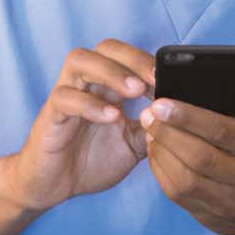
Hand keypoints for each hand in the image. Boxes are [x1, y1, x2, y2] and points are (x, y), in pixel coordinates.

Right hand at [0, 39, 154, 213]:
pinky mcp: (50, 115)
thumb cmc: (90, 161)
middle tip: (155, 78)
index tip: (171, 80)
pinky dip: (90, 104)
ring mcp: (66, 96)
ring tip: (135, 91)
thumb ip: (153, 129)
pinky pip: (66, 97)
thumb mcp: (133, 146)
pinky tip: (111, 117)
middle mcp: (85, 84)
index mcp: (107, 87)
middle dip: (132, 58)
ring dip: (111, 72)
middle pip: (104, 48)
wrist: (52, 187)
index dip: (148, 62)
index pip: (126, 56)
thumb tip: (183, 117)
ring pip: (80, 61)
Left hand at [140, 94, 234, 234]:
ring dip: (161, 152)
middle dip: (168, 133)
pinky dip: (161, 171)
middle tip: (149, 113)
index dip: (189, 117)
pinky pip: (178, 196)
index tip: (162, 102)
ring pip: (185, 181)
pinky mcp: (212, 219)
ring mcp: (230, 206)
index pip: (224, 132)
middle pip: (200, 158)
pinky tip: (156, 150)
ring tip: (150, 129)